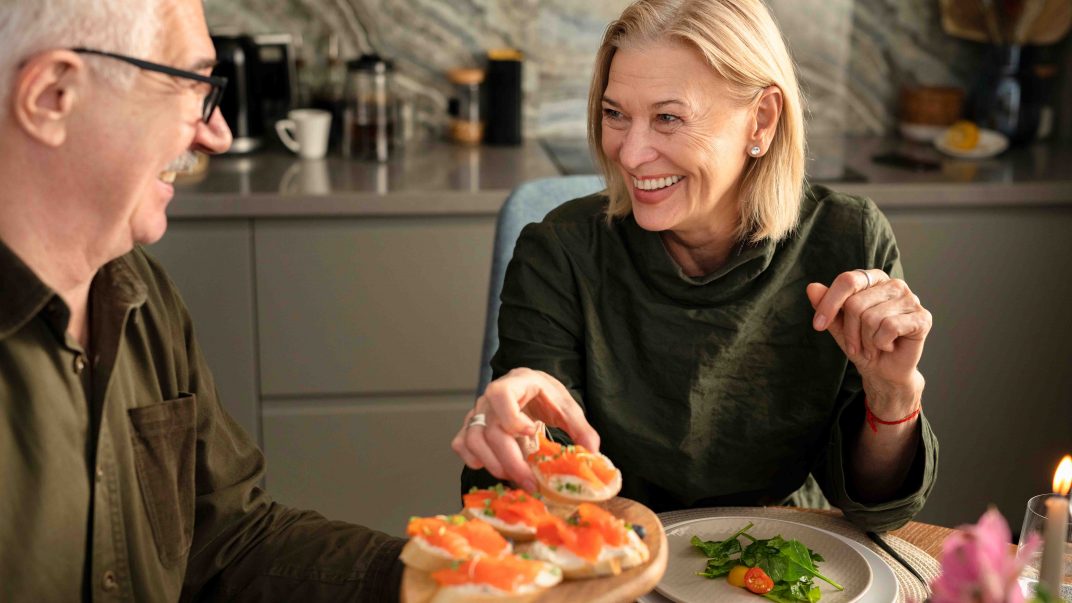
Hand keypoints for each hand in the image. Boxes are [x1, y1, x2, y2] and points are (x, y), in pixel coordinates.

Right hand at [450, 368, 599, 491]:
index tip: (532, 432)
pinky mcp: (470, 427)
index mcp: (512, 385)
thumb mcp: (566, 405)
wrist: (529, 388)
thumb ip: (580, 427)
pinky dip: (474, 460)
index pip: (501, 396)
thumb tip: (593, 452)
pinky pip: (462, 445)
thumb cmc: (544, 395)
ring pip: (472, 440)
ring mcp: (477, 413)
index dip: (512, 418)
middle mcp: (489, 399)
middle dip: (509, 460)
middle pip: (489, 430)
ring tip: (514, 478)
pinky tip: (494, 467)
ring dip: (492, 464)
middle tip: (529, 481)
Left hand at [806, 269, 931, 409]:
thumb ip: (826, 305)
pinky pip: (889, 328)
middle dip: (851, 331)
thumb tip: (812, 287)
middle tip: (858, 344)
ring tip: (874, 346)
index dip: (829, 304)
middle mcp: (894, 284)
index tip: (818, 326)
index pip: (847, 281)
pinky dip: (882, 343)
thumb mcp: (838, 325)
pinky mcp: (922, 317)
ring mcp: (911, 299)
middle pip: (856, 304)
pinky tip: (888, 346)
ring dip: (866, 341)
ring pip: (871, 318)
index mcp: (873, 279)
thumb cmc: (862, 343)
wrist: (883, 370)